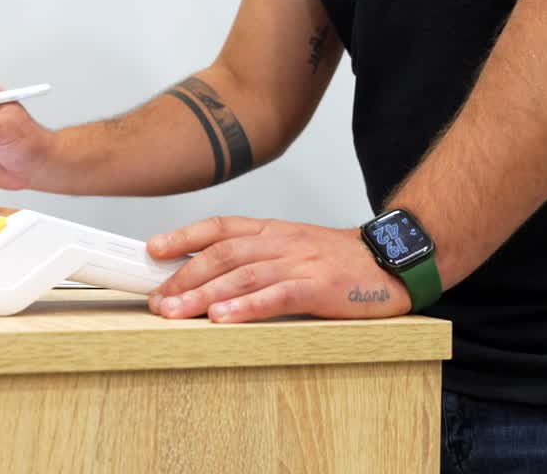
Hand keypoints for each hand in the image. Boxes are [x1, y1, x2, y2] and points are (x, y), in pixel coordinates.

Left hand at [146, 217, 410, 322]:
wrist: (392, 261)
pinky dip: (248, 306)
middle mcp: (281, 242)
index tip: (153, 251)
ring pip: (244, 275)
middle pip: (223, 255)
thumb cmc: (336, 261)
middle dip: (185, 278)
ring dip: (205, 294)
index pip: (219, 227)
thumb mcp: (291, 247)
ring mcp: (301, 263)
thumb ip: (253, 256)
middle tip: (158, 300)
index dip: (184, 237)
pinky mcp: (321, 288)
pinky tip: (224, 318)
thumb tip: (203, 272)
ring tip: (177, 312)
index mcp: (272, 230)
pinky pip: (279, 296)